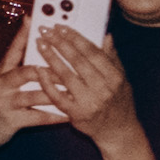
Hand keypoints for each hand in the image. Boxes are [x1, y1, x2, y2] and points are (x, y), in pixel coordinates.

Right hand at [0, 22, 109, 147]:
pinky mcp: (10, 121)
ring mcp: (5, 103)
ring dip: (56, 92)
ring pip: (34, 95)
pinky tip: (68, 115)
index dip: (23, 34)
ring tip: (74, 90)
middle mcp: (0, 84)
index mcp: (0, 72)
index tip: (34, 20)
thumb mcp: (0, 82)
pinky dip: (54, 116)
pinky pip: (37, 117)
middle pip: (27, 71)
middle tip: (71, 65)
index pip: (13, 49)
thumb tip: (36, 49)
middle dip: (51, 68)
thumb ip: (16, 67)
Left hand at [27, 20, 137, 147]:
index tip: (61, 27)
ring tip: (39, 44)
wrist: (118, 132)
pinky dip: (48, 84)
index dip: (76, 38)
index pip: (93, 52)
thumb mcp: (121, 79)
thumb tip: (106, 36)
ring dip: (51, 58)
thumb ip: (112, 58)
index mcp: (114, 77)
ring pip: (66, 76)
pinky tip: (38, 71)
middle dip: (60, 43)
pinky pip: (58, 97)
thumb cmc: (119, 102)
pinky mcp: (77, 115)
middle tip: (45, 31)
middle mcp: (103, 88)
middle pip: (78, 61)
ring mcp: (89, 102)